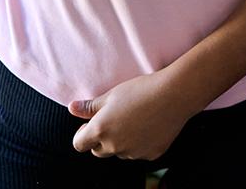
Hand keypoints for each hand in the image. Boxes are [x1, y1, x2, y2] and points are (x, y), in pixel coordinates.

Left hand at [69, 68, 197, 159]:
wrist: (175, 94)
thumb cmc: (141, 90)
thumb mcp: (112, 94)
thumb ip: (89, 106)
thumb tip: (71, 108)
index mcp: (100, 130)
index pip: (78, 144)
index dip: (82, 134)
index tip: (91, 123)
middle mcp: (114, 146)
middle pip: (98, 151)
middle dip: (101, 139)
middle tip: (115, 120)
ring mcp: (133, 153)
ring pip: (120, 152)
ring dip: (122, 142)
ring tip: (136, 119)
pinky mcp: (151, 155)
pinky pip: (139, 152)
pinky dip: (140, 143)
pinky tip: (150, 125)